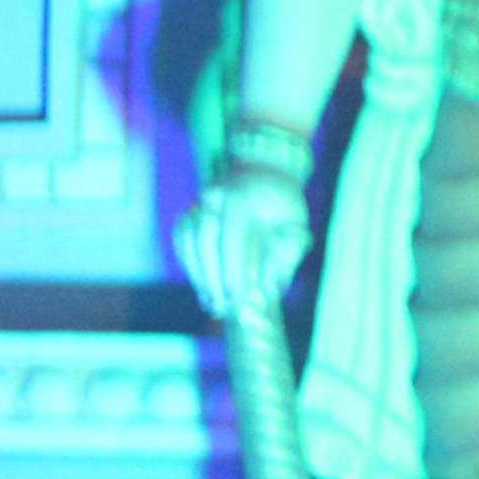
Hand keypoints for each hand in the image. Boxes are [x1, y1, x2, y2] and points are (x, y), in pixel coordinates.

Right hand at [177, 165, 311, 326]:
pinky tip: (202, 283)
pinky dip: (190, 263)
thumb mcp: (296, 224)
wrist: (265, 171)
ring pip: (190, 241)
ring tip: (210, 301)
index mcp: (245, 199)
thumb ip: (286, 253)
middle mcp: (216, 197)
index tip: (239, 297)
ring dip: (199, 274)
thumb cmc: (284, 204)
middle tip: (221, 307)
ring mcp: (199, 203)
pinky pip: (183, 240)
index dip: (233, 270)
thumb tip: (269, 289)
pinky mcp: (189, 212)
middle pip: (205, 241)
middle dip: (212, 277)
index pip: (232, 238)